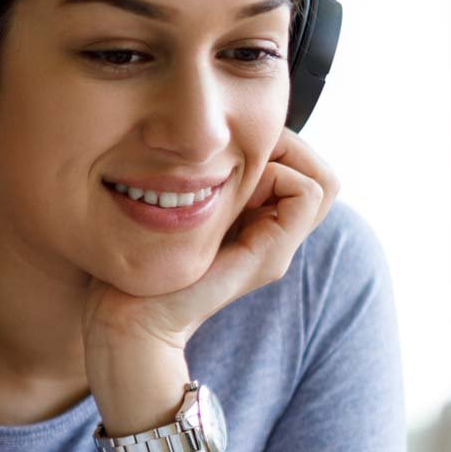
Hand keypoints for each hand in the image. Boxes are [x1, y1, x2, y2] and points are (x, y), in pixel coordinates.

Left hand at [83, 125, 341, 371]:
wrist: (128, 314)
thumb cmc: (139, 257)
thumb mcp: (180, 203)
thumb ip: (206, 180)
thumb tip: (218, 137)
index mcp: (254, 221)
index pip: (302, 166)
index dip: (276, 144)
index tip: (229, 148)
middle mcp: (273, 236)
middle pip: (319, 174)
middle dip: (285, 147)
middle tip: (239, 155)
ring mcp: (276, 249)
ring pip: (322, 182)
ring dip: (283, 160)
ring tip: (236, 174)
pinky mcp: (269, 257)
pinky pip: (308, 195)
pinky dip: (280, 177)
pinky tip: (237, 189)